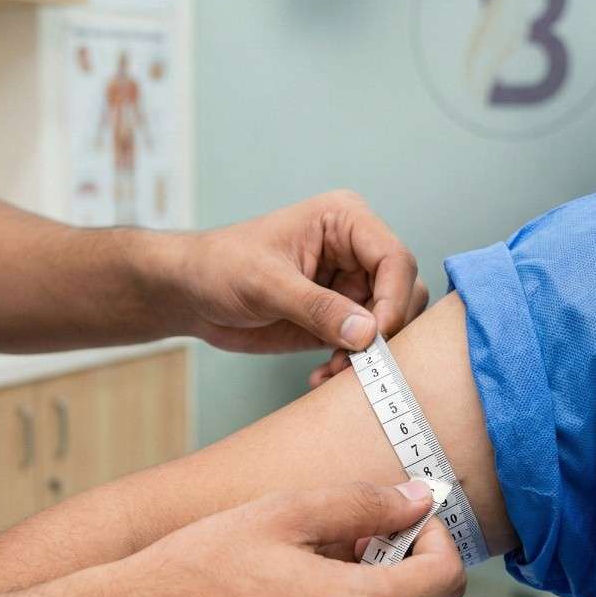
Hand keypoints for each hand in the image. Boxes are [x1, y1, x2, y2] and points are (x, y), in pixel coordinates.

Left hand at [162, 192, 427, 355]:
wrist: (190, 293)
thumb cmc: (220, 267)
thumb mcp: (265, 284)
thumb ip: (317, 307)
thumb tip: (369, 333)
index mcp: (345, 221)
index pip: (394, 258)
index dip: (394, 299)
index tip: (377, 337)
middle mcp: (356, 251)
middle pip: (405, 292)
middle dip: (385, 332)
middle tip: (355, 363)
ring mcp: (350, 286)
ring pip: (391, 324)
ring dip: (369, 355)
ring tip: (332, 372)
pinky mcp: (339, 319)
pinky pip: (366, 346)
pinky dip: (352, 365)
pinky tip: (321, 376)